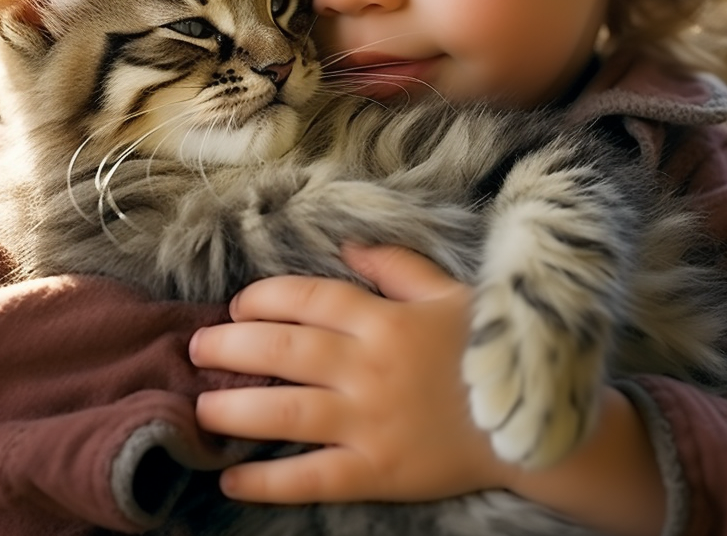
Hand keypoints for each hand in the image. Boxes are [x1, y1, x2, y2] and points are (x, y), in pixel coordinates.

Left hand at [189, 245, 504, 502]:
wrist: (530, 425)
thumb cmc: (484, 352)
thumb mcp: (448, 293)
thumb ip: (397, 265)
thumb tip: (347, 245)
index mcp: (385, 319)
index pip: (309, 298)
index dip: (264, 298)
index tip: (236, 305)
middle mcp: (369, 366)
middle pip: (284, 350)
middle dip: (231, 346)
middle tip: (196, 349)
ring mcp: (370, 421)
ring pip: (286, 411)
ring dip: (234, 408)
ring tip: (200, 406)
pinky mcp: (376, 471)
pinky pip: (311, 478)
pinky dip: (267, 481)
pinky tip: (231, 479)